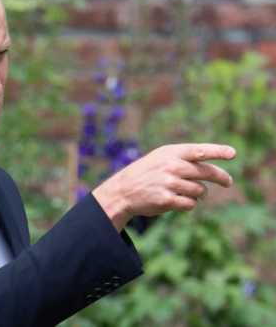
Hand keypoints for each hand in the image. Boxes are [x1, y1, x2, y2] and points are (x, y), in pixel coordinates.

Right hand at [92, 143, 235, 231]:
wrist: (123, 190)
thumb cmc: (147, 173)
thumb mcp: (161, 158)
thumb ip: (185, 159)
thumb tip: (214, 171)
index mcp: (170, 153)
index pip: (199, 150)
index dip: (217, 151)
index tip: (232, 153)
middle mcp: (170, 166)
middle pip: (206, 172)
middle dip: (221, 178)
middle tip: (228, 182)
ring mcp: (169, 183)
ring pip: (200, 190)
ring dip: (198, 193)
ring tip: (184, 192)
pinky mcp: (167, 200)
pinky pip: (190, 204)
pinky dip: (189, 204)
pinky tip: (178, 201)